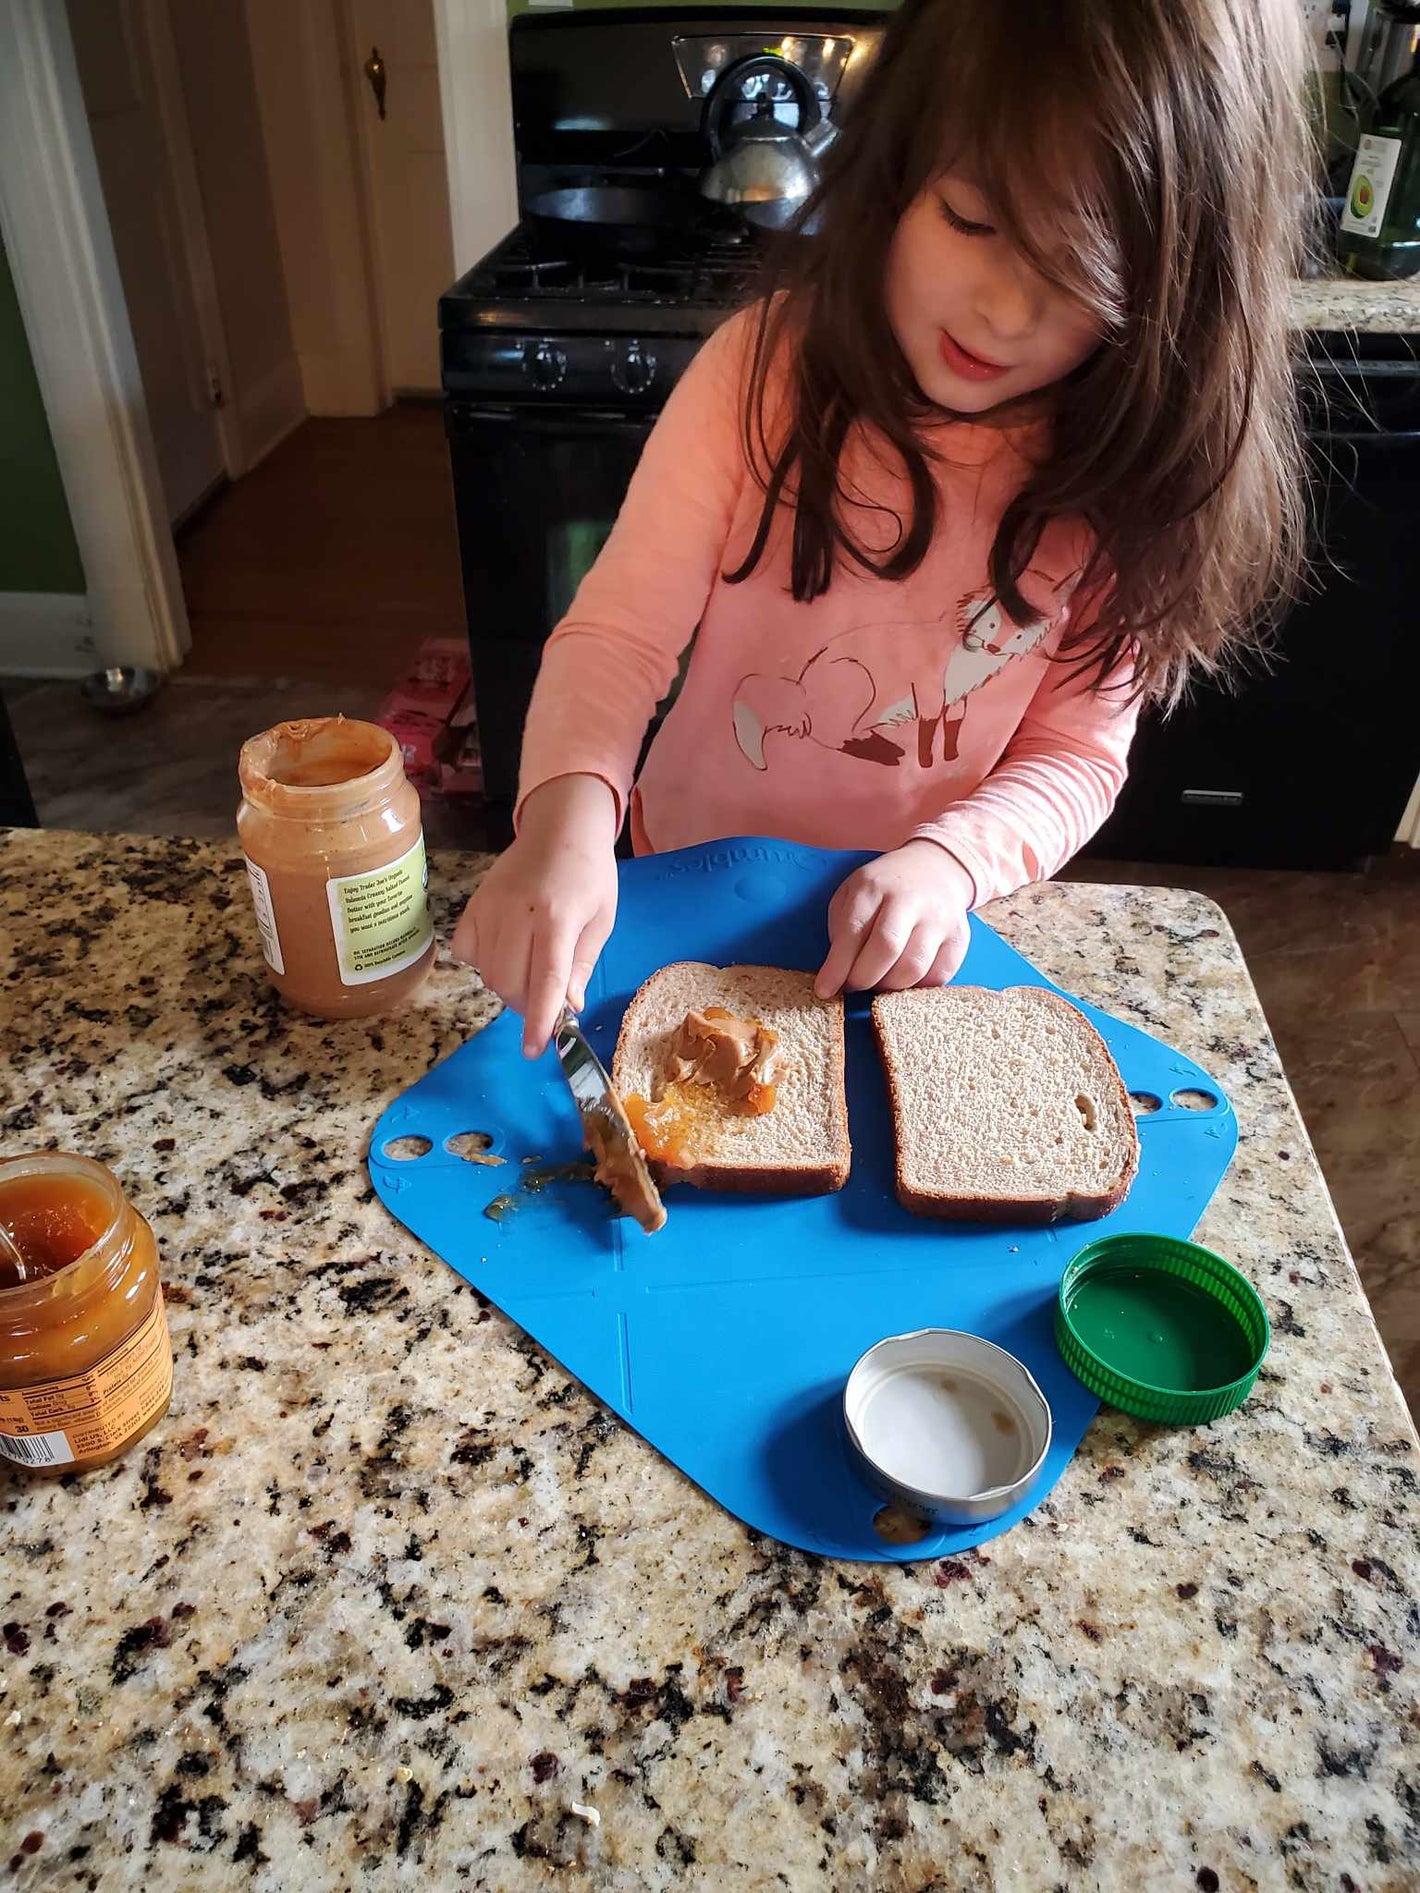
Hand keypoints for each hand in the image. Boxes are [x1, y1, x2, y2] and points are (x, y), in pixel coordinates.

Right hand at [451, 775, 618, 1056]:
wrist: (560, 827)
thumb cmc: (589, 875)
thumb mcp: (601, 920)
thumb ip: (580, 965)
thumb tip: (568, 1008)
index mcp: (558, 916)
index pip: (546, 978)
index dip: (540, 1019)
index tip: (535, 1050)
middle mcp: (518, 912)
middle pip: (510, 983)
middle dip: (528, 1005)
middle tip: (547, 998)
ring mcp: (489, 907)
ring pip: (488, 974)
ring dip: (509, 988)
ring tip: (530, 970)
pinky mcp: (472, 904)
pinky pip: (467, 953)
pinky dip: (484, 965)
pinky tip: (505, 952)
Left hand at [815, 841, 973, 997]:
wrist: (935, 869)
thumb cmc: (884, 888)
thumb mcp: (852, 892)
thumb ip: (841, 928)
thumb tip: (838, 972)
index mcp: (874, 887)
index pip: (853, 932)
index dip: (837, 967)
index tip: (825, 989)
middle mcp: (909, 900)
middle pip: (886, 950)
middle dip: (863, 979)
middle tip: (853, 986)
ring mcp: (938, 919)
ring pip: (913, 968)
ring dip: (889, 987)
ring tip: (878, 982)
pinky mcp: (958, 938)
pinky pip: (938, 977)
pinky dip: (916, 988)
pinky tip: (903, 980)